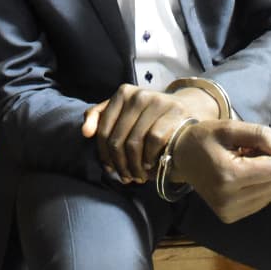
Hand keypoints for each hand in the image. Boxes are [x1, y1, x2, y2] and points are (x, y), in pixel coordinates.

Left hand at [81, 84, 219, 183]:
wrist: (185, 110)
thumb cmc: (147, 117)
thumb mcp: (123, 112)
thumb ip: (100, 117)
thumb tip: (85, 133)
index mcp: (122, 93)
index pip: (103, 131)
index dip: (103, 155)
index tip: (109, 169)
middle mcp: (138, 95)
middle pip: (117, 140)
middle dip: (119, 165)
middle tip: (124, 178)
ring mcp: (156, 102)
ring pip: (134, 143)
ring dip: (133, 166)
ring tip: (136, 177)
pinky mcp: (173, 112)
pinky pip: (153, 142)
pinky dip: (149, 158)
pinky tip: (149, 166)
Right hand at [169, 120, 270, 222]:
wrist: (181, 157)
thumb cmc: (207, 138)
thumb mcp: (231, 128)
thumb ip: (261, 135)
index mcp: (228, 175)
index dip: (267, 152)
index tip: (247, 147)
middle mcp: (228, 199)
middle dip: (266, 165)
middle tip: (243, 156)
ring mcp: (228, 211)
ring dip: (262, 177)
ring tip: (239, 167)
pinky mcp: (229, 217)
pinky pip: (262, 202)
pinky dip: (256, 188)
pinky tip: (238, 179)